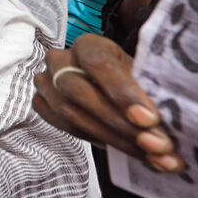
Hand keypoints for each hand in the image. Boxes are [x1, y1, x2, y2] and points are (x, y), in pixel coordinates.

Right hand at [32, 34, 182, 171]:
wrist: (110, 87)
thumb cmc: (129, 77)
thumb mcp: (141, 74)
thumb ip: (147, 91)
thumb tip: (155, 122)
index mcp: (88, 45)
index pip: (98, 64)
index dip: (123, 93)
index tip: (148, 119)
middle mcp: (60, 60)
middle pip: (79, 91)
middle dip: (118, 122)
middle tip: (151, 144)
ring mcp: (46, 82)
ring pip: (69, 113)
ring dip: (110, 137)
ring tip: (143, 153)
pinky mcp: (41, 103)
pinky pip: (62, 125)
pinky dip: (94, 139)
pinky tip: (121, 147)